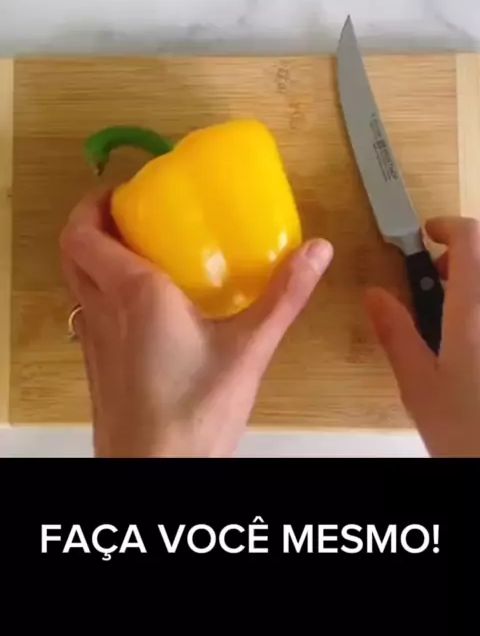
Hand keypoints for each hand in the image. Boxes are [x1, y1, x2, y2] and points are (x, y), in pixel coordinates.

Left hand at [60, 191, 332, 457]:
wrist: (156, 473)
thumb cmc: (191, 418)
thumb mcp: (248, 350)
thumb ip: (283, 297)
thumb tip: (314, 253)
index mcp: (134, 294)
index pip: (85, 233)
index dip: (93, 204)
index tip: (123, 190)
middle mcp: (104, 311)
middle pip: (72, 251)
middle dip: (92, 223)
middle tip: (127, 213)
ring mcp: (95, 340)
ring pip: (77, 282)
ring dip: (96, 256)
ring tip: (139, 251)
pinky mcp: (99, 366)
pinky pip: (89, 311)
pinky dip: (103, 292)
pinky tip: (146, 307)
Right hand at [366, 216, 479, 456]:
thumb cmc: (468, 430)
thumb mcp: (419, 384)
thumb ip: (396, 333)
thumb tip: (375, 296)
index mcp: (471, 310)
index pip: (469, 238)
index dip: (448, 226)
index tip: (427, 235)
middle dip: (462, 255)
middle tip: (436, 278)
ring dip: (473, 282)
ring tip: (452, 311)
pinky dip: (478, 307)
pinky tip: (469, 338)